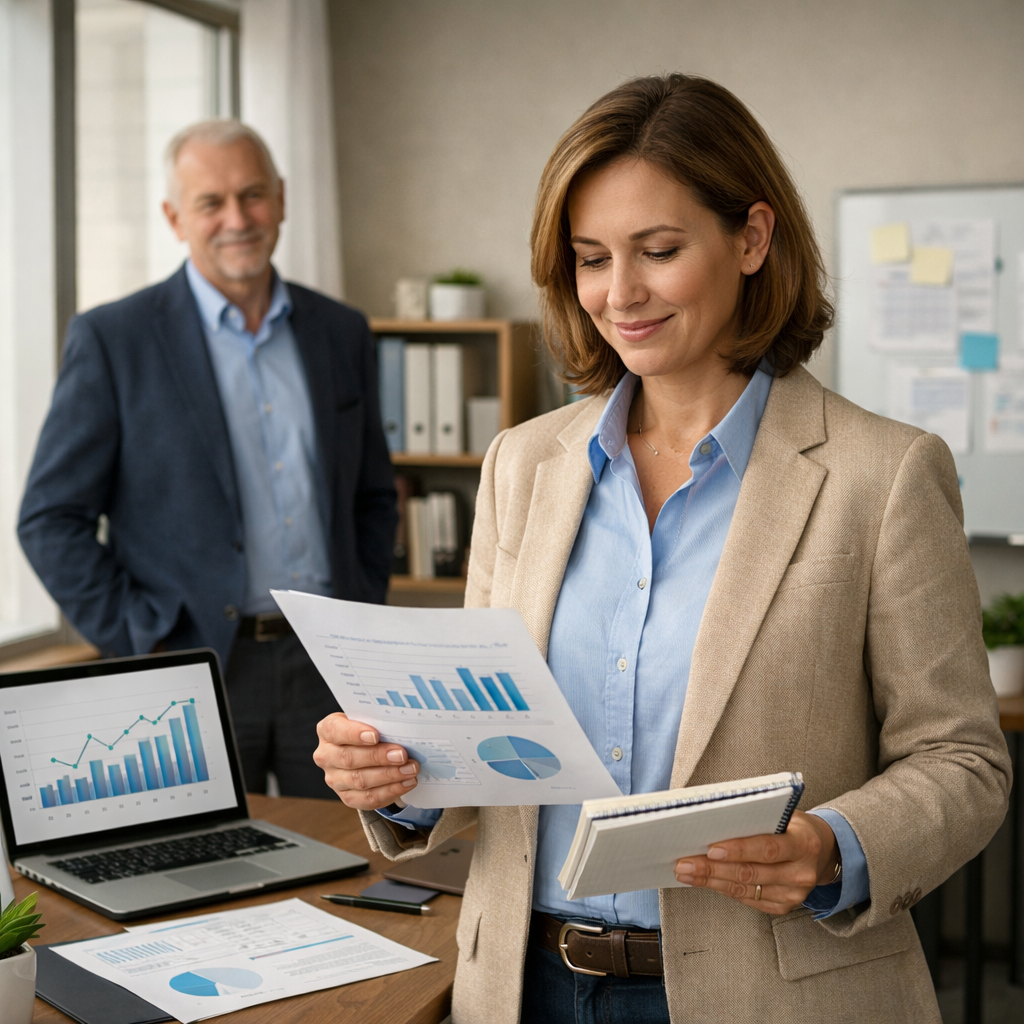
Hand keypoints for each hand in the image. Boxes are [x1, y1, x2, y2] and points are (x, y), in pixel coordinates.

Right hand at [312, 712, 418, 809]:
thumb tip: (402, 728)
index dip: (354, 734)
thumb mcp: (369, 720)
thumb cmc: (368, 730)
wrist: (366, 750)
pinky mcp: (346, 797)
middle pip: (349, 758)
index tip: (375, 736)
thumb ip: (378, 723)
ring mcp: (334, 779)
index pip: (335, 730)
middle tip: (402, 755)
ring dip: (388, 776)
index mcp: (328, 730)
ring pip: (359, 781)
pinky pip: (367, 798)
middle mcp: (326, 755)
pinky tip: (406, 783)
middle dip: (378, 757)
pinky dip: (389, 792)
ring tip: (410, 770)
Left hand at [673, 811, 838, 915]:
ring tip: (687, 872)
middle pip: (750, 873)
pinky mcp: (784, 906)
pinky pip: (748, 898)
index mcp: (804, 844)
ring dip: (711, 881)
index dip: (738, 850)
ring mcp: (794, 894)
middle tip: (685, 863)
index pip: (767, 848)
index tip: (710, 849)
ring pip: (745, 889)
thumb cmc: (794, 827)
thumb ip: (756, 819)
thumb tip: (714, 821)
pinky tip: (706, 881)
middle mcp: (801, 873)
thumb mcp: (784, 815)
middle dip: (712, 869)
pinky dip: (724, 889)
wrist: (822, 852)